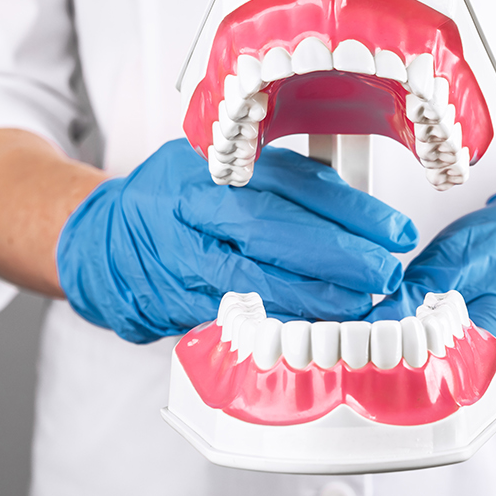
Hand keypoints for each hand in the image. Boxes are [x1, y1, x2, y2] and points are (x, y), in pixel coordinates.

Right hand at [58, 139, 417, 342]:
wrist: (103, 244)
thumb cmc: (172, 201)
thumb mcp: (220, 168)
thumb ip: (279, 179)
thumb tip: (354, 206)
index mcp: (205, 169)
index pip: (286, 183)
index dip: (346, 208)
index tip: (392, 229)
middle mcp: (191, 214)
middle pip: (270, 231)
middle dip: (337, 256)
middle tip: (385, 271)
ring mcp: (183, 263)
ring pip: (254, 282)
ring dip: (315, 298)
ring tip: (361, 304)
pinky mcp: (182, 307)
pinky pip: (239, 315)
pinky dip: (282, 323)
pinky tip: (317, 327)